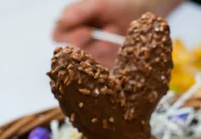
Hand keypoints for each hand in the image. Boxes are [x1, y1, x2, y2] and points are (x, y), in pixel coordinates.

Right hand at [53, 0, 179, 68]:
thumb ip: (80, 11)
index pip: (58, 36)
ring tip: (116, 31)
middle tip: (109, 30)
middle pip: (72, 53)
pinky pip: (103, 69)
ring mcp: (91, 55)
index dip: (70, 37)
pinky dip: (113, 58)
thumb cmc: (119, 3)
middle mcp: (77, 42)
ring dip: (104, 49)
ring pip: (88, 62)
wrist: (142, 13)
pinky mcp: (105, 65)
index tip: (88, 32)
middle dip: (91, 45)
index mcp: (70, 24)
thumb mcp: (100, 3)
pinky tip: (120, 45)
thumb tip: (62, 19)